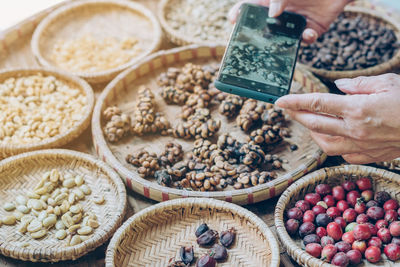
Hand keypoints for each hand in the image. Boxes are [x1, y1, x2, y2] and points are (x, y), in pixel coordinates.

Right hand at [228, 0, 350, 42]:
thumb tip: (272, 14)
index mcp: (271, 2)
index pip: (249, 7)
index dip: (238, 13)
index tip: (233, 19)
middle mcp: (280, 15)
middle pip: (263, 28)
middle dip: (256, 37)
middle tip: (251, 43)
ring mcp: (294, 24)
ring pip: (282, 39)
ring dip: (282, 42)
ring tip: (281, 41)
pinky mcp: (311, 30)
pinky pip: (305, 40)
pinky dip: (306, 38)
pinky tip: (308, 32)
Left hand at [275, 74, 399, 163]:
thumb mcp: (387, 83)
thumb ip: (359, 84)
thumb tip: (339, 87)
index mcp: (358, 109)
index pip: (317, 104)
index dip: (295, 101)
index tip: (279, 100)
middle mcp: (355, 130)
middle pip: (314, 124)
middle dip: (296, 115)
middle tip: (286, 108)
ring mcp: (361, 146)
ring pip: (324, 143)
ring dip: (311, 132)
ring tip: (305, 122)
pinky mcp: (368, 156)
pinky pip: (341, 154)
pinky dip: (331, 145)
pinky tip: (330, 137)